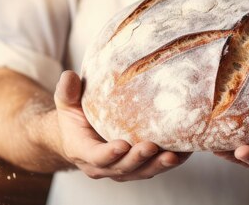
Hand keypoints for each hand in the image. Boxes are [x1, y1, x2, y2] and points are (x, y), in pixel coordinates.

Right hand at [54, 70, 190, 180]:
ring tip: (174, 156)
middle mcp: (102, 165)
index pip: (96, 156)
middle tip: (152, 147)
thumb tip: (69, 76)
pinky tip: (183, 153)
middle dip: (138, 158)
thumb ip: (66, 91)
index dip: (109, 153)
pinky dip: (167, 163)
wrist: (77, 135)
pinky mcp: (135, 167)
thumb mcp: (66, 102)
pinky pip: (152, 168)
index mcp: (83, 150)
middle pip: (122, 167)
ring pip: (140, 171)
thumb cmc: (73, 116)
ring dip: (157, 165)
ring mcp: (119, 168)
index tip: (122, 144)